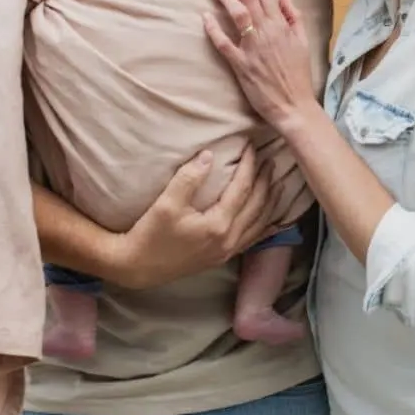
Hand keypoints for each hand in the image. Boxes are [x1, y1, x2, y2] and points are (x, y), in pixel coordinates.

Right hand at [112, 144, 276, 290]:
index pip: (242, 189)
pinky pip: (252, 240)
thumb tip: (210, 155)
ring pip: (259, 225)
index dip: (249, 166)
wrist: (136, 267)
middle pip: (257, 206)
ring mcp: (226, 251)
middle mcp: (229, 240)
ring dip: (270, 203)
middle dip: (266, 182)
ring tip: (279, 185)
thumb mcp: (167, 203)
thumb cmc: (150, 234)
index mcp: (218, 225)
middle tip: (272, 161)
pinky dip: (264, 227)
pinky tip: (271, 222)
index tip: (251, 147)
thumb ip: (190, 178)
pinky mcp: (220, 257)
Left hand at [203, 0, 317, 130]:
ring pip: (237, 14)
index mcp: (282, 26)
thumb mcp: (304, 42)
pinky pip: (223, 43)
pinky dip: (213, 29)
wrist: (293, 105)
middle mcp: (267, 32)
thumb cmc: (299, 75)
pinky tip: (205, 18)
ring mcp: (252, 48)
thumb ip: (295, 18)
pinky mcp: (240, 64)